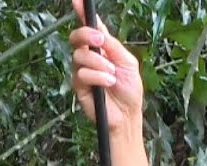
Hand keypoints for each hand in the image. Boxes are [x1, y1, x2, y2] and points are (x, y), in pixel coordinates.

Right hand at [69, 0, 142, 131]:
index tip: (78, 0)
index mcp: (103, 48)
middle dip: (87, 34)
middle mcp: (89, 57)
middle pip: (76, 37)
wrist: (127, 115)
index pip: (90, 27)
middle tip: (100, 41)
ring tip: (111, 74)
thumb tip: (100, 32)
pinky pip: (82, 74)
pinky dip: (97, 76)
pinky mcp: (79, 86)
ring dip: (98, 63)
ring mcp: (82, 71)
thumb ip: (113, 47)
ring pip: (79, 55)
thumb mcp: (127, 62)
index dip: (82, 12)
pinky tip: (107, 83)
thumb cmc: (130, 90)